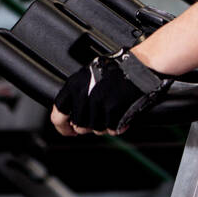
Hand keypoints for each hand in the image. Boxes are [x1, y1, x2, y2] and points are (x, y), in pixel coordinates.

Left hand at [50, 49, 172, 137]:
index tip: (68, 130)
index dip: (62, 126)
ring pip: (95, 129)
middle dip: (88, 126)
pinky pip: (111, 129)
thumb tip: (71, 114)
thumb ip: (78, 94)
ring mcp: (99, 103)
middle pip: (79, 126)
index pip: (58, 114)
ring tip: (113, 111)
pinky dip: (118, 126)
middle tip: (99, 116)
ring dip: (104, 125)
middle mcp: (84, 95)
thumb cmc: (119, 68)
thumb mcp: (89, 75)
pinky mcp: (113, 110)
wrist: (140, 66)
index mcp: (75, 85)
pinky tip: (122, 113)